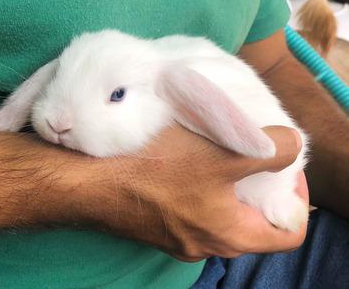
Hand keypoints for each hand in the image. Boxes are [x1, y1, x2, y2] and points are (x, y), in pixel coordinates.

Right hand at [61, 125, 307, 260]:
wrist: (92, 183)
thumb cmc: (158, 169)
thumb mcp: (223, 153)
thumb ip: (270, 149)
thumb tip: (292, 144)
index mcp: (232, 235)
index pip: (289, 233)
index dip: (299, 201)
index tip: (287, 170)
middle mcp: (207, 245)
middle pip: (254, 224)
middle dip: (262, 191)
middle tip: (256, 158)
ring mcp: (179, 240)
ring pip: (221, 217)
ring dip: (229, 190)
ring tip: (221, 155)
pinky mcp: (157, 228)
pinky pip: (191, 213)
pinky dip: (200, 192)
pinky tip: (185, 164)